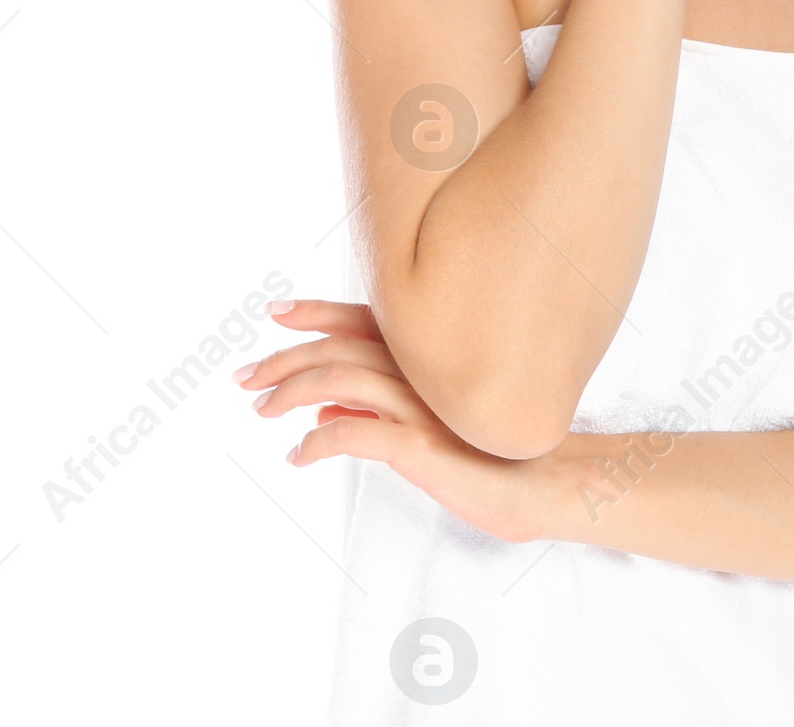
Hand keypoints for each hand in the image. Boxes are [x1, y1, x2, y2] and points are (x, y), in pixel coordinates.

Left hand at [233, 298, 554, 545]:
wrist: (549, 484)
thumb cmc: (493, 456)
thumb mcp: (430, 427)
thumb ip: (379, 412)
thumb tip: (326, 413)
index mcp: (429, 356)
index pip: (362, 321)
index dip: (316, 312)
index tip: (276, 310)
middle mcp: (422, 370)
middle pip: (339, 349)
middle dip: (284, 357)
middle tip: (244, 377)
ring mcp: (421, 404)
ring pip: (339, 381)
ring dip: (291, 393)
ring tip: (262, 411)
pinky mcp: (420, 445)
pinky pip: (353, 435)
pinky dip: (317, 442)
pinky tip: (298, 456)